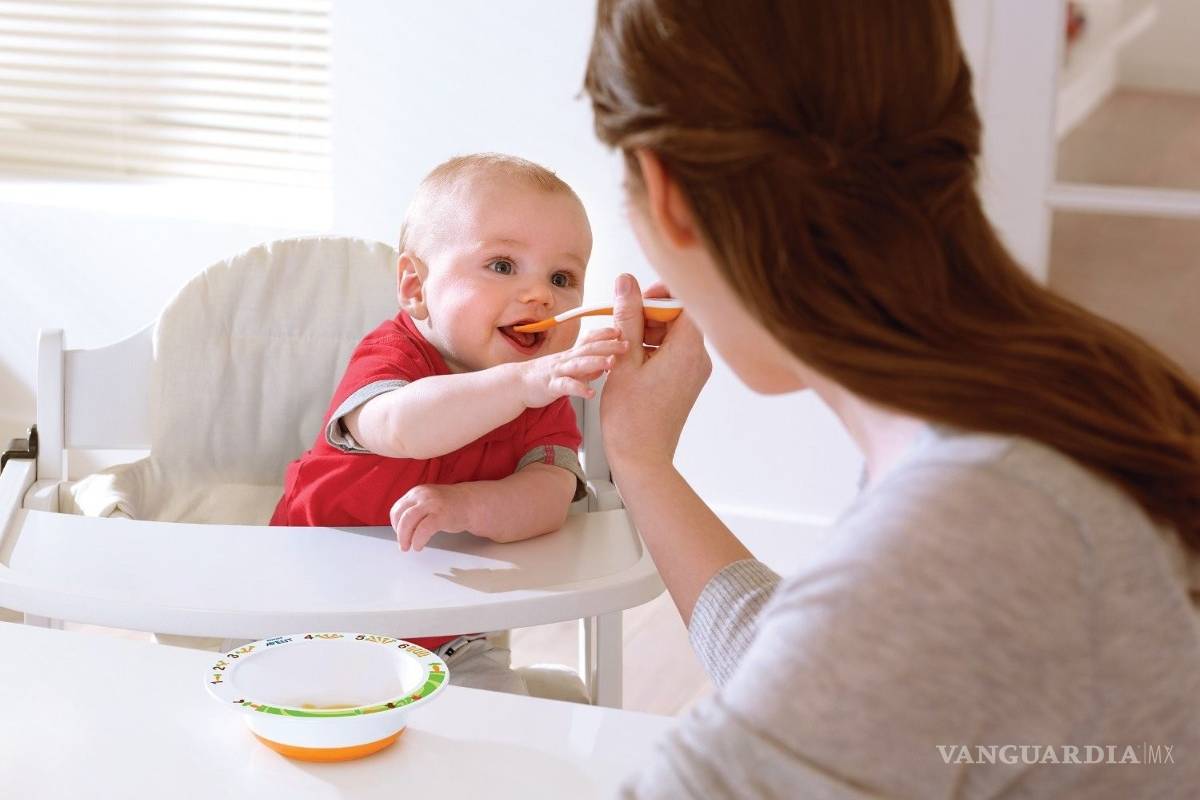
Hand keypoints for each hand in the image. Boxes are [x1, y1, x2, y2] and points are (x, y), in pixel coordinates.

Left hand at [390, 483, 473, 551]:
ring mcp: (432, 504)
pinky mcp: (441, 515)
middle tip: (403, 545)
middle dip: (399, 533)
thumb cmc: (450, 506)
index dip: (395, 524)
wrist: (472, 503)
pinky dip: (418, 540)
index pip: (397, 508)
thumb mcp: (428, 502)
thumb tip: (400, 528)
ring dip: (405, 537)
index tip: (399, 534)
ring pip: (408, 521)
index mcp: (417, 492)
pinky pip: (423, 530)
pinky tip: (419, 546)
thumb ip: (414, 509)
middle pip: (401, 515)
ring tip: (409, 546)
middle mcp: (422, 495)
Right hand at [515, 327, 628, 407]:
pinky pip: (566, 386)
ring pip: (579, 364)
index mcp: (572, 354)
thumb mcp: (570, 367)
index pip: (590, 339)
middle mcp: (566, 359)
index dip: (605, 333)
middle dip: (608, 345)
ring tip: (612, 363)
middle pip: (588, 348)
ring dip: (596, 362)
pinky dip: (579, 389)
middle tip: (626, 344)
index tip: (622, 330)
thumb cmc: (546, 376)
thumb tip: (608, 361)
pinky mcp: (551, 386)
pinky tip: (591, 393)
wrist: (518, 383)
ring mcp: (559, 371)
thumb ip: (589, 365)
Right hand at [601, 274, 710, 470]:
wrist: (642, 457)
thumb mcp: (623, 359)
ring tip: (621, 350)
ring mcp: (695, 372)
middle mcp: (698, 359)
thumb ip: (627, 317)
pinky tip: (630, 363)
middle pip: (678, 317)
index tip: (634, 300)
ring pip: (673, 335)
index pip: (684, 302)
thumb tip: (627, 282)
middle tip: (621, 326)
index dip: (658, 295)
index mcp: (688, 350)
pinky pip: (673, 353)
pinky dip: (652, 350)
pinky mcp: (687, 382)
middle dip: (648, 315)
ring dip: (647, 333)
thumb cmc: (631, 417)